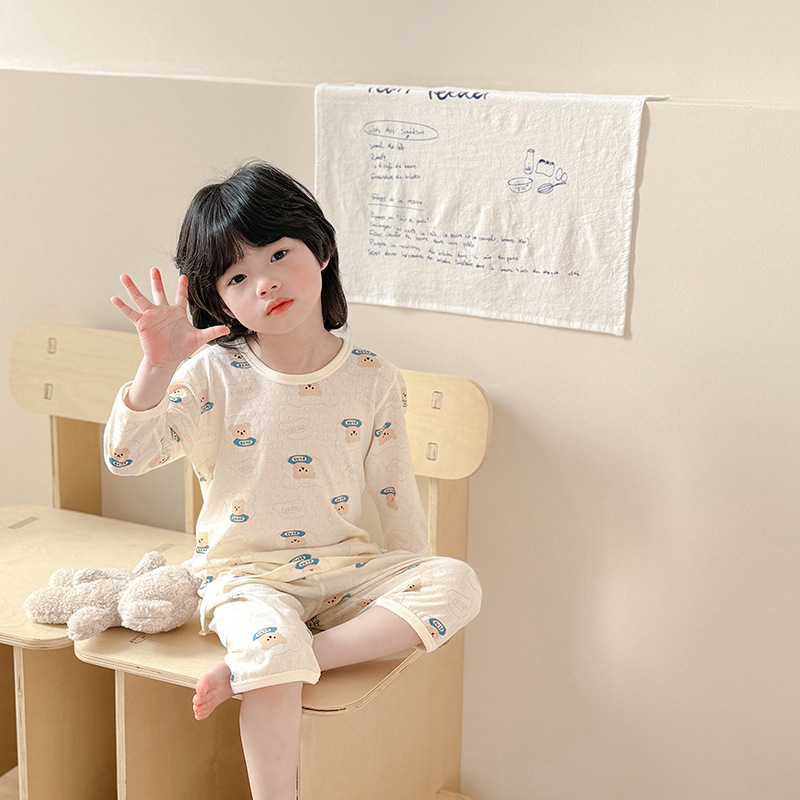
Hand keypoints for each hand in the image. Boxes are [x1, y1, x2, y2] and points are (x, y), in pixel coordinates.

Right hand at [112, 268, 228, 367]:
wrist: (167, 359)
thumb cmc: (182, 348)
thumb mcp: (199, 338)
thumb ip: (212, 331)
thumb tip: (227, 328)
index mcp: (176, 312)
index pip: (180, 296)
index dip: (182, 286)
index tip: (184, 275)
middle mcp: (163, 311)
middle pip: (158, 292)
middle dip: (156, 280)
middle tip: (153, 268)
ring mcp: (151, 316)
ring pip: (140, 298)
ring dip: (132, 288)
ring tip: (124, 276)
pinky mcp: (142, 323)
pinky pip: (130, 313)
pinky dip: (122, 306)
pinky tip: (114, 298)